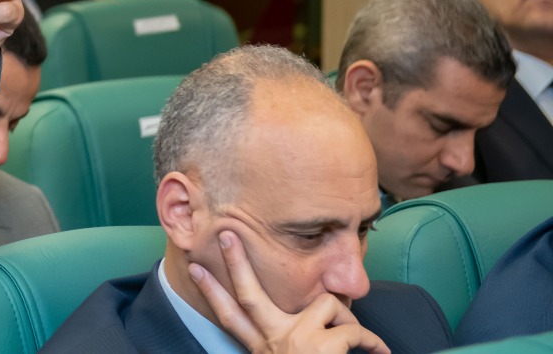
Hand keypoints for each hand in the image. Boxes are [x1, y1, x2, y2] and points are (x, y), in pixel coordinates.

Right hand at [189, 232, 389, 353]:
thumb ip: (277, 345)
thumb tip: (288, 326)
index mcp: (262, 349)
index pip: (229, 318)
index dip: (211, 292)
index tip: (195, 268)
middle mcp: (274, 341)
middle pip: (248, 294)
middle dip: (236, 262)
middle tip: (228, 234)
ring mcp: (297, 341)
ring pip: (325, 304)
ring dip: (346, 318)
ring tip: (354, 336)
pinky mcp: (324, 346)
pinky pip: (355, 331)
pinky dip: (373, 341)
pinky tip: (381, 351)